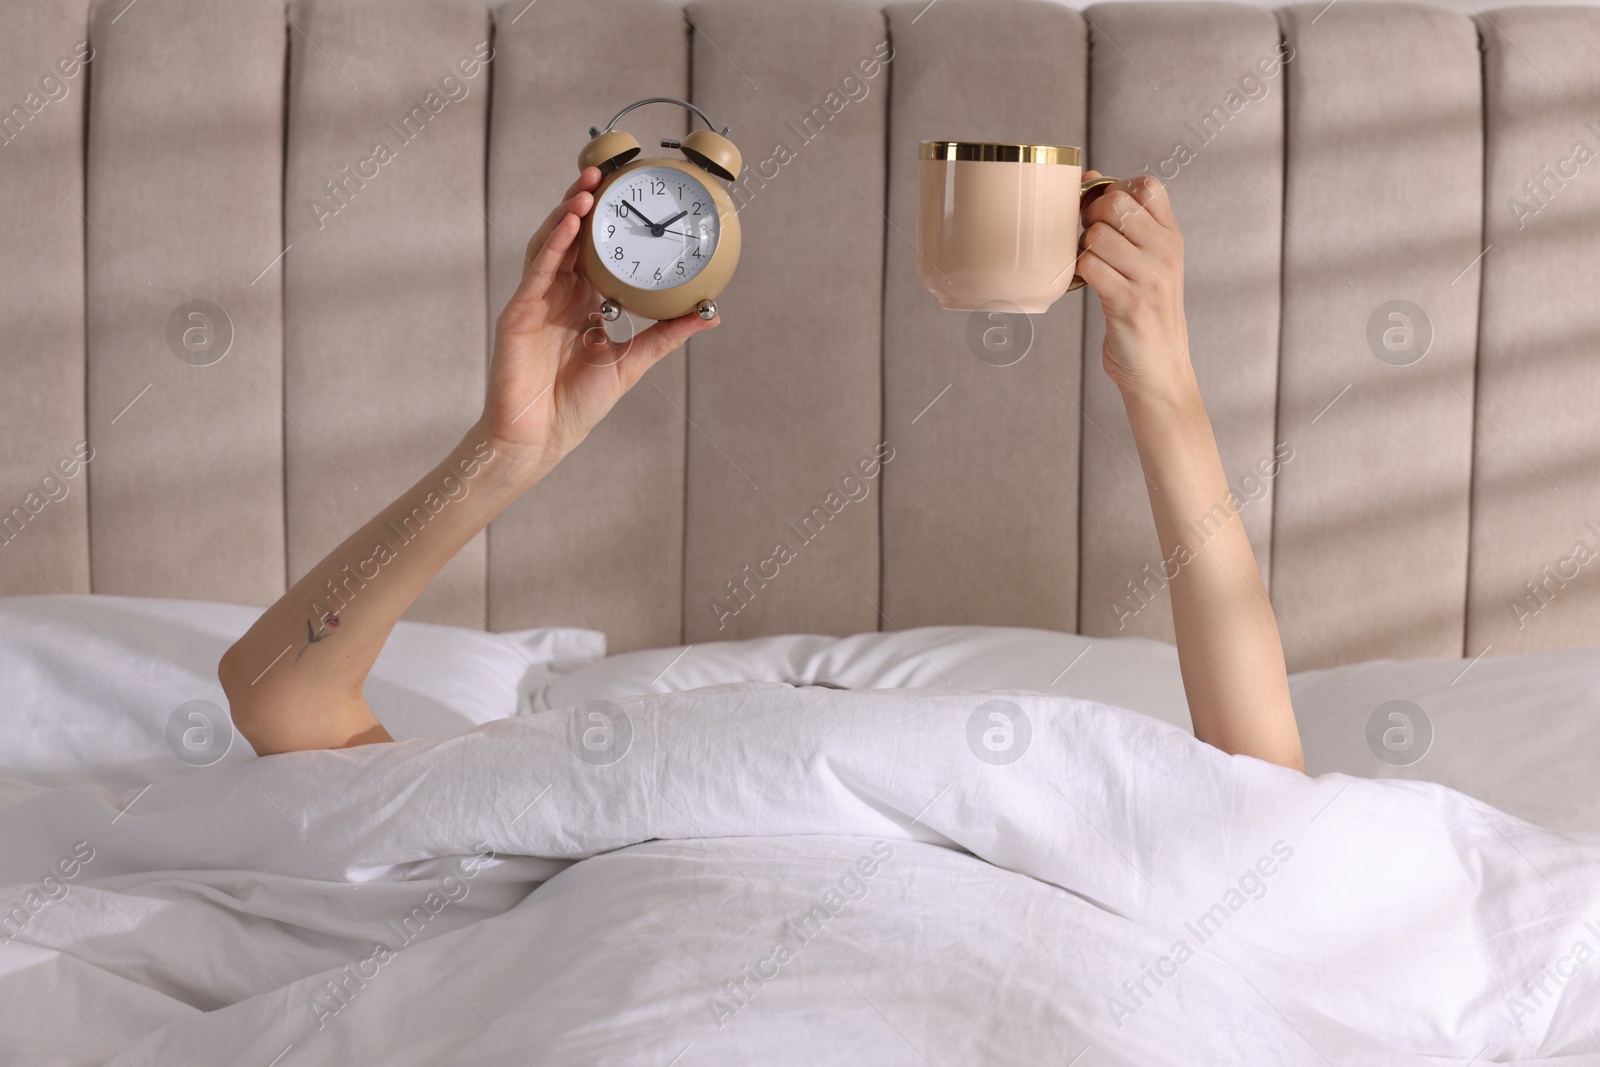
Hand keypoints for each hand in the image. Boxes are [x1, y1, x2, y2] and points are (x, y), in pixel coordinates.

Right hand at [481, 166, 719, 477]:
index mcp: (582, 303)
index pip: (593, 250)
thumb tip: (711, 314)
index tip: (627, 193)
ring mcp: (535, 301)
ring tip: (586, 187)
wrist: (543, 437)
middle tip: (602, 172)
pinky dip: (554, 244)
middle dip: (583, 202)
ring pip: (550, 245)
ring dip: (567, 214)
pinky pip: (537, 271)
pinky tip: (569, 223)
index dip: (606, 221)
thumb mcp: (634, 361)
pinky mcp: (519, 313)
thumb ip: (667, 334)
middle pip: (569, 238)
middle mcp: (557, 295)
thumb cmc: (578, 403)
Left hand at [1075, 171, 1191, 400]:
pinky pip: (1089, 267)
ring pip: (1097, 235)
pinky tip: (1084, 285)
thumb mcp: (1148, 264)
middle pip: (1116, 204)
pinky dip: (1077, 274)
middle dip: (1090, 216)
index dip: (1115, 188)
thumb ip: (1127, 223)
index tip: (1101, 209)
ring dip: (1082, 249)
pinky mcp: (1128, 303)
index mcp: (1171, 238)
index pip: (1148, 186)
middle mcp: (1166, 253)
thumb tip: (1091, 177)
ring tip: (1090, 267)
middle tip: (1088, 239)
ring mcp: (1150, 277)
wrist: (1160, 369)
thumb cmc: (1145, 313)